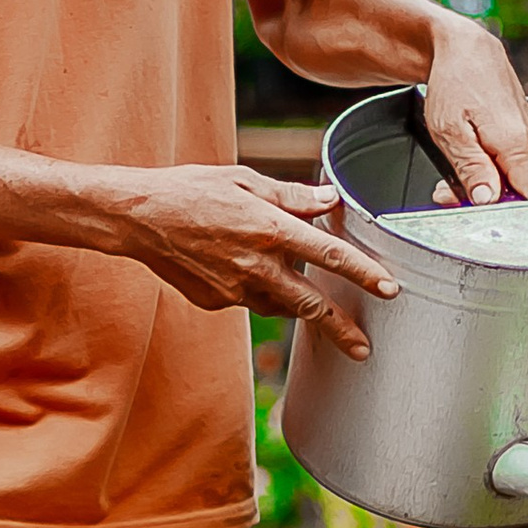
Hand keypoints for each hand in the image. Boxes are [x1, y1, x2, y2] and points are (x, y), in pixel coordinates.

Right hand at [116, 164, 398, 359]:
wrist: (138, 218)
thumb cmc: (191, 190)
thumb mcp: (245, 180)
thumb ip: (291, 195)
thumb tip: (329, 200)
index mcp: (269, 229)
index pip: (328, 254)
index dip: (363, 273)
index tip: (389, 290)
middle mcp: (255, 264)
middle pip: (310, 303)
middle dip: (340, 328)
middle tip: (363, 347)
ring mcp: (233, 288)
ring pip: (278, 304)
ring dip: (295, 304)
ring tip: (309, 307)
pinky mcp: (215, 301)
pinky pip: (247, 300)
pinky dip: (254, 289)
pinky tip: (240, 270)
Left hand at [422, 16, 527, 203]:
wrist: (466, 49)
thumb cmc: (455, 84)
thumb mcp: (450, 131)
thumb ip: (472, 169)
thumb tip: (488, 202)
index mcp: (518, 147)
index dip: (511, 218)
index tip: (481, 217)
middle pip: (521, 197)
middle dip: (485, 202)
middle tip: (447, 193)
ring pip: (515, 183)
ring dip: (483, 186)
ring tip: (450, 174)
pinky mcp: (527, 137)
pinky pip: (514, 168)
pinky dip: (489, 171)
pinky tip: (468, 161)